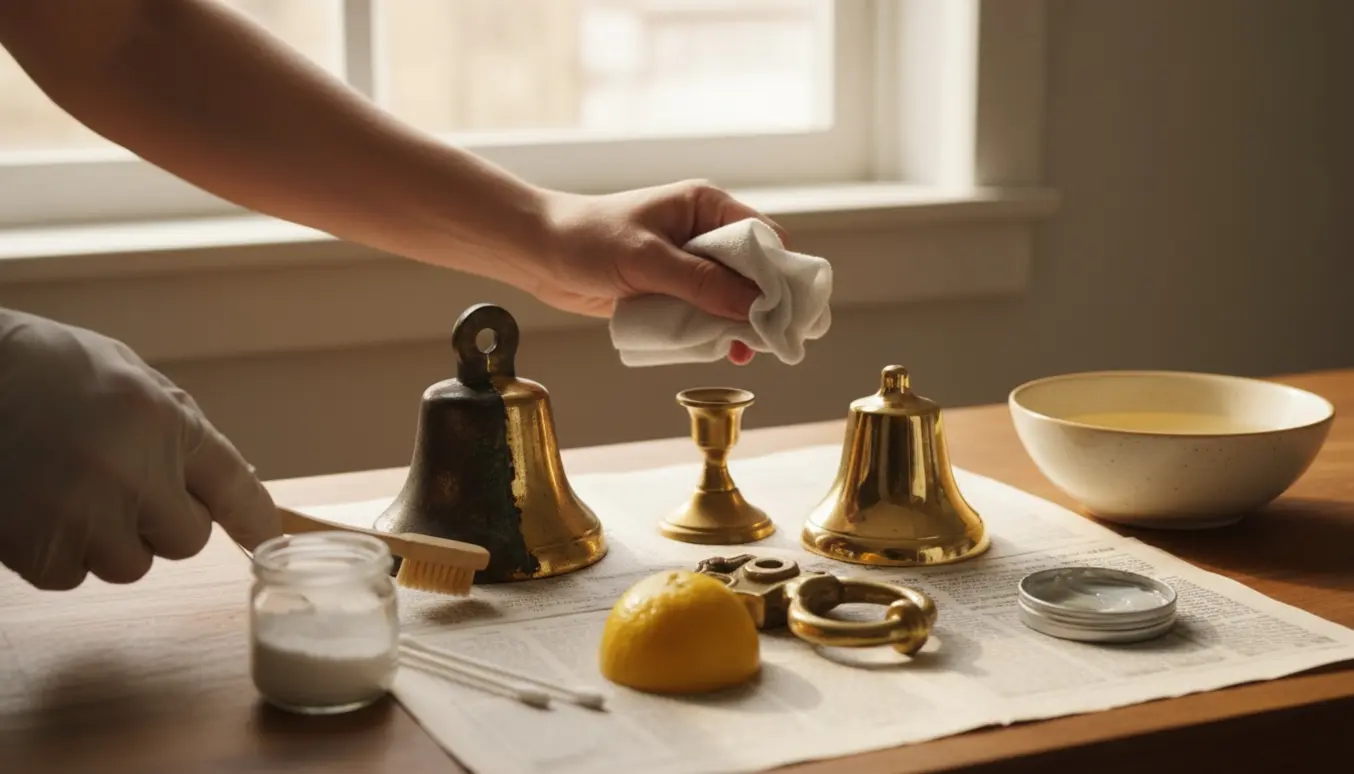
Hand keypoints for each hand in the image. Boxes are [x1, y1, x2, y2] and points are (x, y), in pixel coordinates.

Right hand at [0, 309, 278, 589]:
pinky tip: (34, 504)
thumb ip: (180, 432)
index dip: (254, 516)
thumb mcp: (129, 379)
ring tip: (66, 488)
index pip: (232, 483)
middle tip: (116, 483)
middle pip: (185, 540)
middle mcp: (131, 472)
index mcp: (162, 421)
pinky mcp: (34, 546)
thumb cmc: (43, 370)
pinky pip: (70, 575)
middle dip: (160, 522)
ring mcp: (82, 513)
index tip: (269, 539)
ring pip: (128, 564)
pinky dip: (56, 551)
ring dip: (106, 540)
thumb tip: (224, 489)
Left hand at [531, 180, 788, 365]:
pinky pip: (704, 313)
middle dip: (761, 306)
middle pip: (754, 272)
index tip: (786, 312)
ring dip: (736, 324)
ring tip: (740, 352)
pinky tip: (716, 350)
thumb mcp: (648, 261)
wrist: (539, 252)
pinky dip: (711, 331)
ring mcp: (688, 263)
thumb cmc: (588, 239)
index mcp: (707, 207)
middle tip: (767, 341)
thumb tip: (754, 306)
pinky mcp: (671, 289)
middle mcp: (703, 233)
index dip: (781, 274)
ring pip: (730, 298)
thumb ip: (702, 283)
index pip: (764, 238)